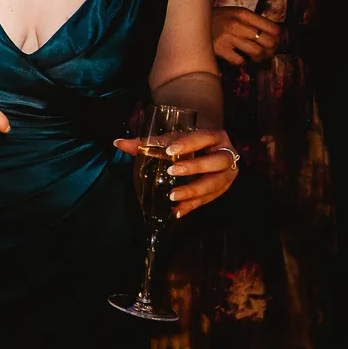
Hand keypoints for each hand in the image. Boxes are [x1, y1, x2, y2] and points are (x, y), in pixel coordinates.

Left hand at [112, 128, 238, 217]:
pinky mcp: (222, 189)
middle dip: (195, 167)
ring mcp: (228, 174)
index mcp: (215, 136)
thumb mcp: (172, 140)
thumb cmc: (189, 143)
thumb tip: (118, 143)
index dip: (188, 144)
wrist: (210, 149)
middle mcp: (227, 154)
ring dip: (194, 191)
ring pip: (216, 184)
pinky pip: (209, 200)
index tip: (169, 151)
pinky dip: (192, 206)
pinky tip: (177, 212)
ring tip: (173, 197)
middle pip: (217, 162)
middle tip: (172, 172)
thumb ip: (146, 143)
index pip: (204, 137)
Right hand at [211, 6, 279, 65]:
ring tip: (256, 57)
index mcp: (243, 14)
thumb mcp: (233, 13)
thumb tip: (273, 33)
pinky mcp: (220, 49)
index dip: (277, 37)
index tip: (274, 40)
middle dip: (271, 49)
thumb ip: (250, 20)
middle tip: (268, 51)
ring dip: (259, 57)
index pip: (273, 27)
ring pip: (257, 52)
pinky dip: (243, 62)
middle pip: (268, 41)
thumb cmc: (214, 19)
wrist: (189, 23)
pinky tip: (240, 59)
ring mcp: (229, 37)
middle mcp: (238, 24)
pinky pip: (240, 61)